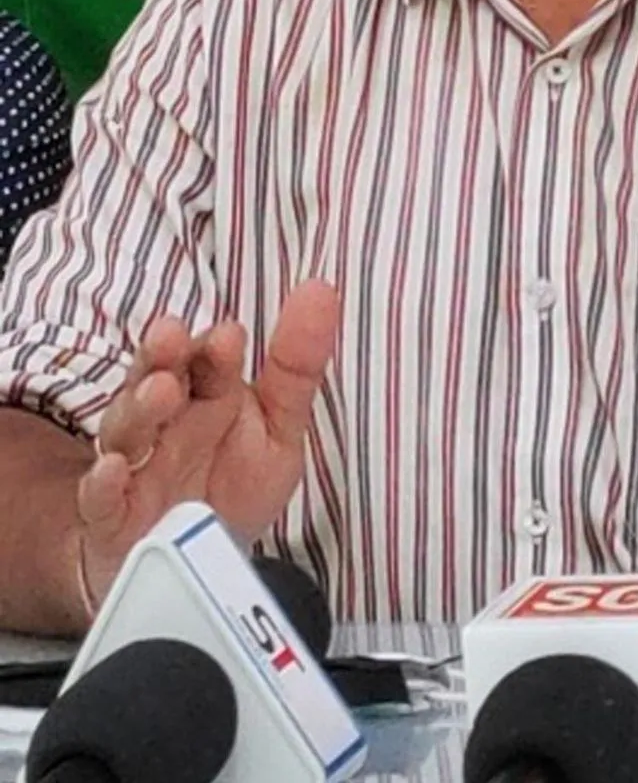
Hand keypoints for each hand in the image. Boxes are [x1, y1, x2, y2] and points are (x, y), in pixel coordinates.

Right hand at [74, 280, 339, 618]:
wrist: (195, 563)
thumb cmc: (234, 483)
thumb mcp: (278, 426)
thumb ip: (297, 366)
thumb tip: (321, 289)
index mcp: (207, 394)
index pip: (207, 360)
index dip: (215, 348)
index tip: (231, 337)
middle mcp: (166, 422)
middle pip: (155, 379)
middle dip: (162, 357)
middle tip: (173, 337)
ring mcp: (136, 466)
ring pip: (127, 429)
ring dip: (139, 408)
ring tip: (159, 391)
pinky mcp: (112, 517)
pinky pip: (100, 498)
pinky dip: (103, 483)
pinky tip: (113, 468)